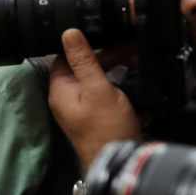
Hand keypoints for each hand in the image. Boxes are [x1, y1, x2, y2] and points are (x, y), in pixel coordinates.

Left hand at [47, 29, 139, 171]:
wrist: (120, 162)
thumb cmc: (107, 126)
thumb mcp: (97, 88)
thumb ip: (83, 60)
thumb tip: (68, 32)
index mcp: (60, 90)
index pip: (63, 57)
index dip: (81, 44)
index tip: (102, 34)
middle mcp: (66, 98)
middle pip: (81, 67)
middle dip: (104, 56)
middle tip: (128, 48)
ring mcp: (81, 107)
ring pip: (95, 78)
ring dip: (113, 68)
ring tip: (135, 58)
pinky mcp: (96, 115)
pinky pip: (103, 91)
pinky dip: (117, 82)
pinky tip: (134, 76)